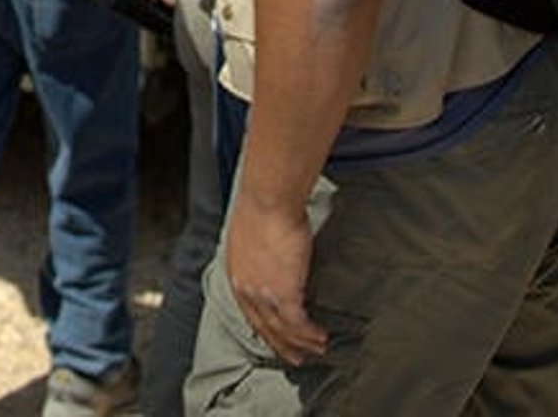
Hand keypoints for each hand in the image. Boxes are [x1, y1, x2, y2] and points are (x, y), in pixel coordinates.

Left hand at [228, 194, 328, 364]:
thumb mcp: (249, 234)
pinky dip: (310, 334)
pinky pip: (298, 324)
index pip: (249, 310)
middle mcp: (246, 289)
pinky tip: (321, 336)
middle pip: (264, 327)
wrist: (267, 200)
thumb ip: (257, 252)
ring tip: (318, 349)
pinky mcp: (284, 294)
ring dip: (302, 343)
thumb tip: (270, 254)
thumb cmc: (261, 207)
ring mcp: (263, 294)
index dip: (263, 328)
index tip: (274, 337)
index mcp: (236, 274)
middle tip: (296, 357)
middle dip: (282, 345)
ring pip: (283, 330)